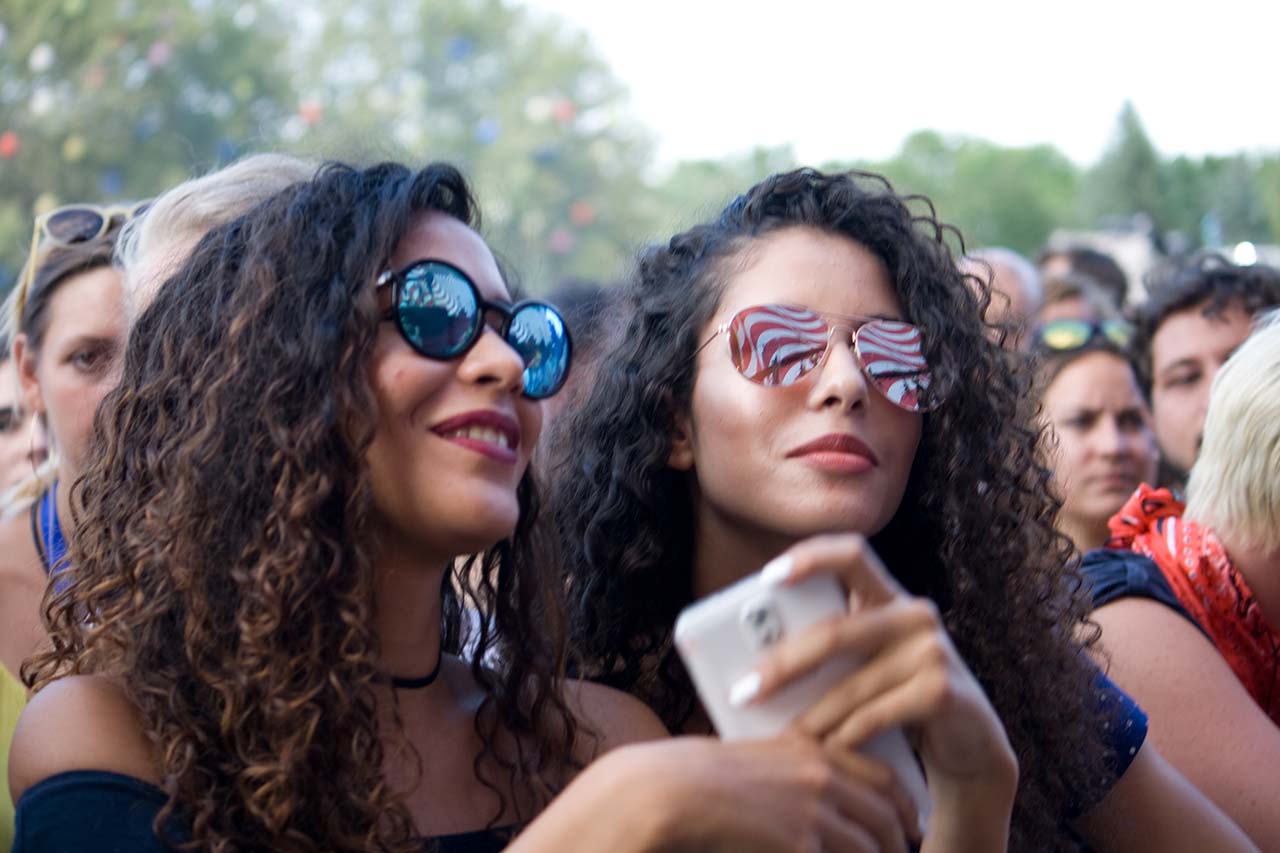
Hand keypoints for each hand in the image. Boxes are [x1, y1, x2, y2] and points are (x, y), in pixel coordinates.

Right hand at [629, 734, 917, 851]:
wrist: (676, 790)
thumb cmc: (705, 776)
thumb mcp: (761, 758)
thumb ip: (796, 769)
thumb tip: (823, 792)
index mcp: (814, 751)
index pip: (882, 777)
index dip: (905, 804)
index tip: (912, 821)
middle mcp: (821, 777)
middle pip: (886, 816)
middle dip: (901, 841)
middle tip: (906, 852)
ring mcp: (814, 811)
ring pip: (871, 847)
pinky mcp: (800, 843)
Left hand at [739, 535, 1016, 808]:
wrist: (970, 746)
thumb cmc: (900, 700)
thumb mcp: (867, 664)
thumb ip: (829, 652)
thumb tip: (752, 667)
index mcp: (889, 597)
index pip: (852, 554)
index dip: (811, 557)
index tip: (768, 576)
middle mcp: (914, 614)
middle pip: (835, 630)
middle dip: (784, 663)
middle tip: (746, 690)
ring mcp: (932, 650)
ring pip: (851, 684)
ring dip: (811, 718)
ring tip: (781, 737)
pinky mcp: (943, 691)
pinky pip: (876, 716)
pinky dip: (845, 739)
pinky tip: (826, 753)